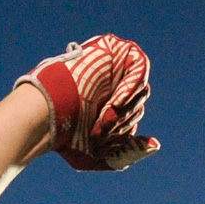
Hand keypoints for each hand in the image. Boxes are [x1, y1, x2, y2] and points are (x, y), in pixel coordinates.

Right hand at [16, 35, 159, 170]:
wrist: (48, 115)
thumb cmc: (68, 137)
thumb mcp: (104, 155)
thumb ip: (131, 152)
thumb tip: (156, 145)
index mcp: (111, 105)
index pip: (134, 114)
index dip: (122, 128)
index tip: (100, 136)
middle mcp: (113, 84)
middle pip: (139, 101)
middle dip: (122, 119)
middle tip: (99, 126)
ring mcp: (113, 66)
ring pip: (140, 86)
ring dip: (124, 107)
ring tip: (104, 117)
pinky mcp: (111, 48)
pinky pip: (138, 65)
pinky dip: (130, 87)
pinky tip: (115, 102)